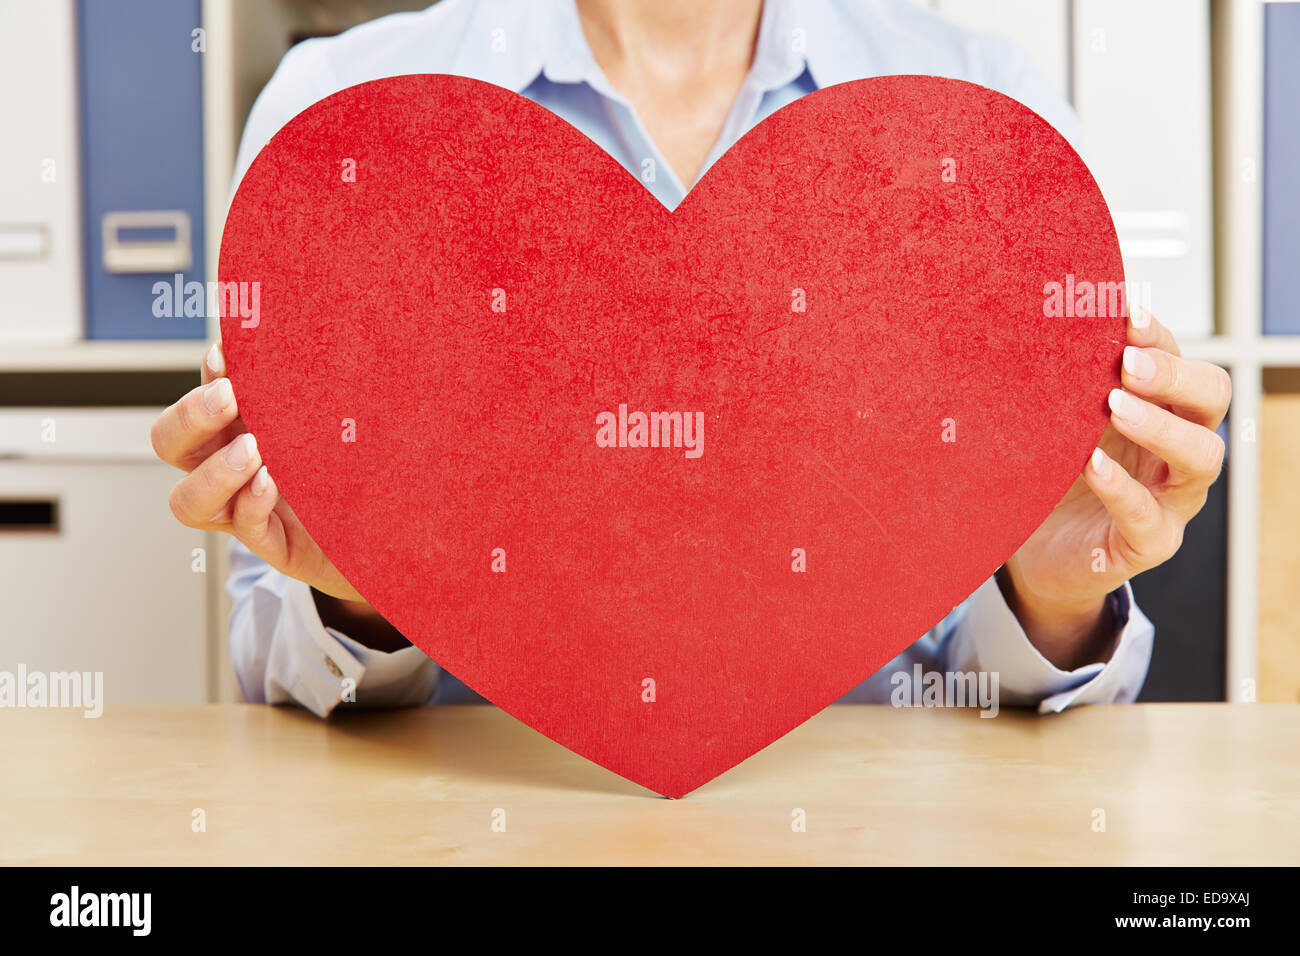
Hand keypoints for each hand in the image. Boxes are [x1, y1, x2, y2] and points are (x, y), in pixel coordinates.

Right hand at [151, 343, 369, 603]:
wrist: (393, 527)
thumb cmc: (359, 466)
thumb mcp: (335, 420)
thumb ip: (312, 389)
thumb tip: (295, 342)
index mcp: (241, 429)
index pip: (201, 397)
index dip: (206, 374)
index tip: (225, 355)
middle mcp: (232, 468)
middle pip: (171, 443)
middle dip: (190, 416)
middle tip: (228, 397)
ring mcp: (246, 510)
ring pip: (189, 500)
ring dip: (215, 470)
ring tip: (253, 450)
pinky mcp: (275, 544)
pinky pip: (244, 529)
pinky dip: (251, 503)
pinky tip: (270, 483)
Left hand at [1003, 308, 1230, 668]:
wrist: (1035, 555)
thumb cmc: (1052, 479)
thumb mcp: (1058, 426)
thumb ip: (1063, 387)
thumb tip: (1035, 326)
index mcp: (1160, 412)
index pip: (1180, 362)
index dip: (1157, 337)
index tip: (1124, 314)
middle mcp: (1176, 451)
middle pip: (1212, 399)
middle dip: (1174, 375)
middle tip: (1129, 364)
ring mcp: (1170, 499)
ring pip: (1201, 456)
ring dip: (1161, 426)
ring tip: (1116, 406)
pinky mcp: (1149, 544)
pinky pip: (1149, 518)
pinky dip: (1123, 489)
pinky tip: (1093, 466)